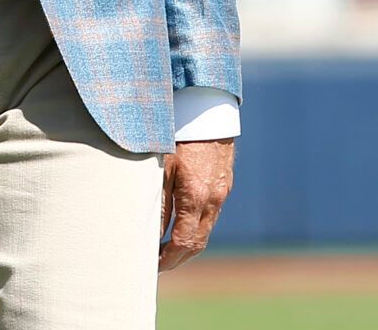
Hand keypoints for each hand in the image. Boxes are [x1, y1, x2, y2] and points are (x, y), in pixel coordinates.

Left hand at [158, 137, 232, 270]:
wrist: (208, 112)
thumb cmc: (178, 135)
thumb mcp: (162, 167)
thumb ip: (159, 201)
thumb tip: (152, 232)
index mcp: (195, 197)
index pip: (182, 242)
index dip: (168, 258)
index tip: (153, 265)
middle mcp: (212, 200)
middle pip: (197, 243)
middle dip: (178, 258)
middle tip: (158, 264)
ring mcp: (221, 193)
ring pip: (206, 230)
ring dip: (188, 244)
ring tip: (166, 247)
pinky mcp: (224, 185)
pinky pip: (211, 215)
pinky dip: (196, 226)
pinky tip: (182, 223)